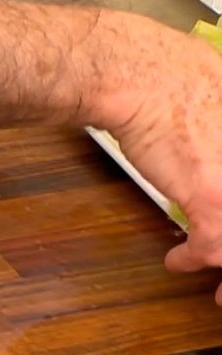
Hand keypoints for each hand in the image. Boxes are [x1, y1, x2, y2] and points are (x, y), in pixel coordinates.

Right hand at [94, 12, 221, 301]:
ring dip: (221, 262)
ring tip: (208, 276)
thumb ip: (220, 128)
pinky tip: (177, 261)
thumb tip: (212, 147)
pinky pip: (213, 246)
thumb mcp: (220, 98)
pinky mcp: (216, 202)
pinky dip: (195, 260)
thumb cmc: (172, 78)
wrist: (140, 79)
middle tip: (221, 271)